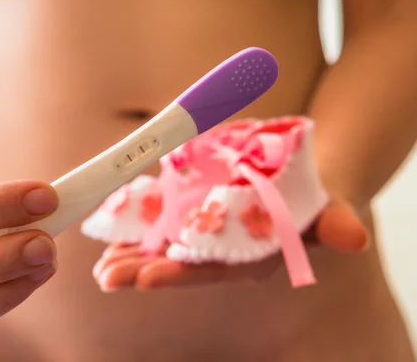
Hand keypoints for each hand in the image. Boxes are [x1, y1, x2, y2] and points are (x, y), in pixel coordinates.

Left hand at [93, 199, 368, 291]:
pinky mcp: (192, 211)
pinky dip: (135, 227)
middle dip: (143, 271)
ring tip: (101, 268)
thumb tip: (352, 237)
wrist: (300, 176)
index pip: (210, 270)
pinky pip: (159, 222)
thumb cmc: (313, 195)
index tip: (146, 277)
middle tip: (108, 277)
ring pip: (163, 247)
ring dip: (131, 255)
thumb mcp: (327, 205)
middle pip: (178, 263)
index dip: (179, 273)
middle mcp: (221, 249)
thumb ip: (334, 223)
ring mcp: (203, 231)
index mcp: (249, 255)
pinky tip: (109, 234)